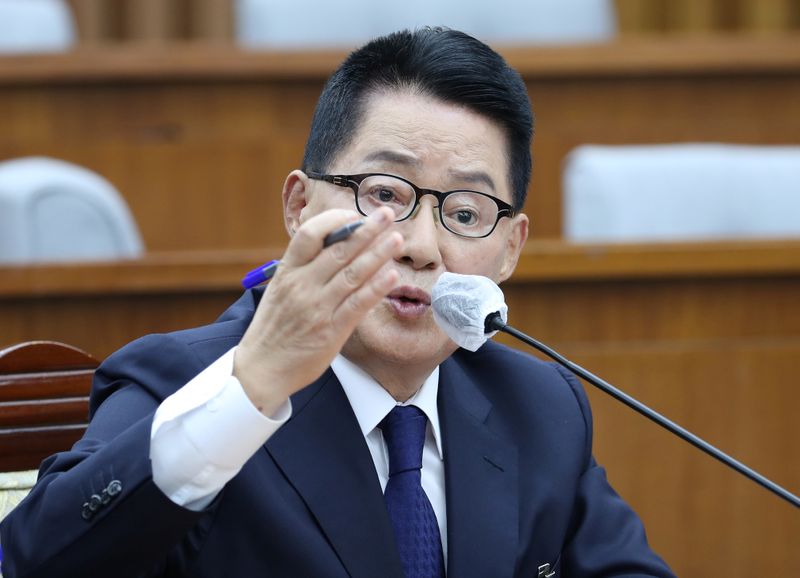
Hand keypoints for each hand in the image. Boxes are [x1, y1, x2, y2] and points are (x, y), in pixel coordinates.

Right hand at [234, 207, 401, 414]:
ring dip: (378, 254)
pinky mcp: (332, 330)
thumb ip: (303, 267)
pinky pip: (358, 304)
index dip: (334, 220)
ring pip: (353, 273)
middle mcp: (302, 286)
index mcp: (287, 271)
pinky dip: (376, 288)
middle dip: (366, 229)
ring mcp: (318, 308)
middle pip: (338, 249)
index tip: (354, 214)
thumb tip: (331, 243)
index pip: (310, 234)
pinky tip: (392, 275)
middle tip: (386, 214)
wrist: (261, 368)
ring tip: (395, 238)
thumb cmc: (273, 327)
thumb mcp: (279, 289)